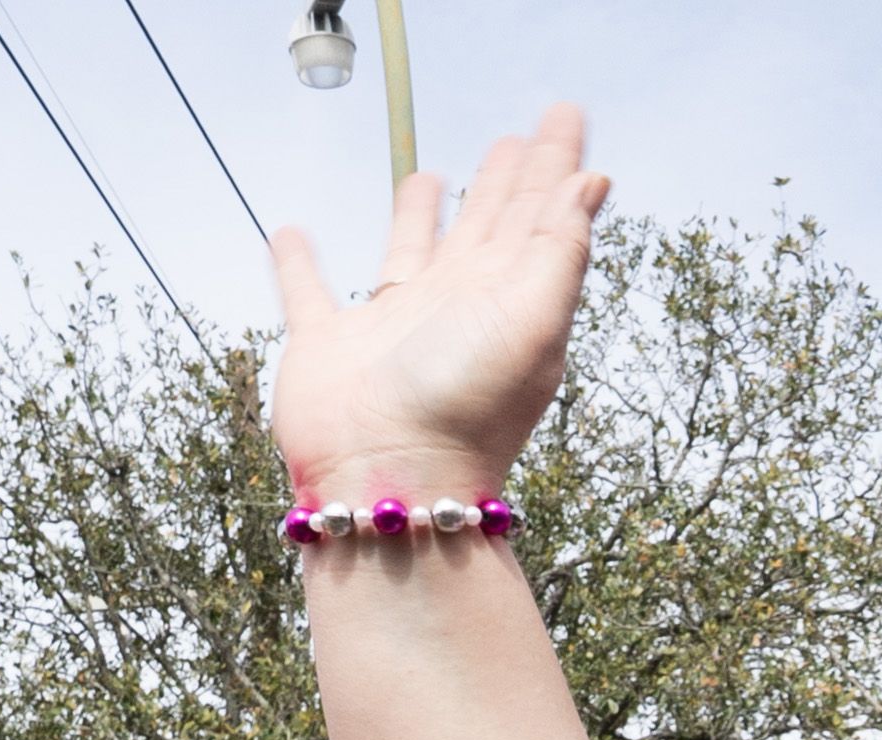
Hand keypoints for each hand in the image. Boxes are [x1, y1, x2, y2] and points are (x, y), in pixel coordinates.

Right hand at [269, 108, 608, 515]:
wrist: (391, 480)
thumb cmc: (468, 408)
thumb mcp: (533, 321)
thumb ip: (559, 249)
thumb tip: (590, 181)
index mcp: (507, 298)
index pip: (536, 214)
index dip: (552, 165)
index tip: (564, 117)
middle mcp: (454, 308)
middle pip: (483, 226)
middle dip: (501, 183)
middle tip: (514, 140)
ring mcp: (389, 328)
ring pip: (407, 252)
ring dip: (416, 216)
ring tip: (427, 176)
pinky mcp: (327, 346)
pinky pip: (308, 292)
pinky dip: (298, 264)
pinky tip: (291, 233)